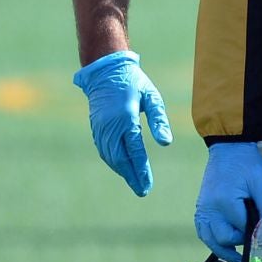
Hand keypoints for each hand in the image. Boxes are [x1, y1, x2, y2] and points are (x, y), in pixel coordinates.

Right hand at [72, 50, 172, 196]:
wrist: (106, 70)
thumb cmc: (134, 83)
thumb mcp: (152, 98)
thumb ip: (159, 120)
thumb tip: (166, 143)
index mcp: (125, 120)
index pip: (134, 152)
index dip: (141, 170)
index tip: (147, 185)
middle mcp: (110, 127)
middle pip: (119, 159)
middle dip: (131, 176)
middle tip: (142, 190)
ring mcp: (100, 127)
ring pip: (109, 156)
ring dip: (121, 170)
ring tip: (135, 182)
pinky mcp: (96, 127)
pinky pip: (103, 149)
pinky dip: (112, 161)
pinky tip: (122, 167)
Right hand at [194, 143, 261, 261]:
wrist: (229, 148)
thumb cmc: (248, 164)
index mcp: (225, 202)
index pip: (240, 229)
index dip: (254, 235)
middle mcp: (208, 209)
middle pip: (222, 239)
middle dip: (238, 243)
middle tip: (254, 243)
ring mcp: (201, 209)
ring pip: (209, 239)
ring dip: (223, 250)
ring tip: (239, 259)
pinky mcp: (200, 208)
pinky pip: (203, 231)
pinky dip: (212, 241)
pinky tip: (225, 248)